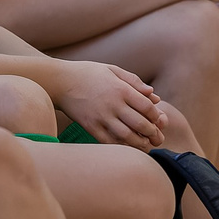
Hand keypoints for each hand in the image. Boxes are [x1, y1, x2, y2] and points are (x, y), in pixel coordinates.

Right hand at [44, 59, 167, 146]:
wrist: (60, 81)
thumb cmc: (88, 73)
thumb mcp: (113, 70)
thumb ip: (134, 81)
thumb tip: (153, 95)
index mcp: (121, 89)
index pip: (147, 107)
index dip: (156, 116)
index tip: (159, 120)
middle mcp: (112, 104)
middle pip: (140, 123)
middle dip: (152, 133)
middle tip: (157, 138)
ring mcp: (100, 117)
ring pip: (126, 136)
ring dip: (139, 143)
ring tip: (146, 146)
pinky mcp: (90, 126)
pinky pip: (108, 141)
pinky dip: (120, 147)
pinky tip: (127, 147)